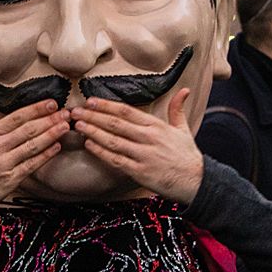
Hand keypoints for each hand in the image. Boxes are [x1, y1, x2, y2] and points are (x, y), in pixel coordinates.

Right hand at [0, 96, 68, 228]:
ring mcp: (4, 164)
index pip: (16, 117)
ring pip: (32, 146)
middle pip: (28, 130)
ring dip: (51, 135)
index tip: (51, 103)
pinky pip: (32, 165)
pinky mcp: (10, 180)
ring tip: (65, 126)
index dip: (35, 109)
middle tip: (66, 112)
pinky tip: (57, 147)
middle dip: (49, 120)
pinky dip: (45, 155)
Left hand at [73, 90, 203, 203]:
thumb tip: (184, 90)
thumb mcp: (183, 129)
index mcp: (156, 126)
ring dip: (93, 131)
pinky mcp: (139, 171)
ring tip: (78, 125)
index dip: (107, 105)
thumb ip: (177, 109)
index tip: (91, 101)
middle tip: (76, 111)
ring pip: (112, 140)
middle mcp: (148, 138)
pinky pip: (116, 160)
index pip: (126, 111)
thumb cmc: (187, 156)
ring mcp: (143, 155)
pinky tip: (89, 145)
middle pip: (115, 123)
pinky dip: (101, 152)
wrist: (196, 181)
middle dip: (93, 116)